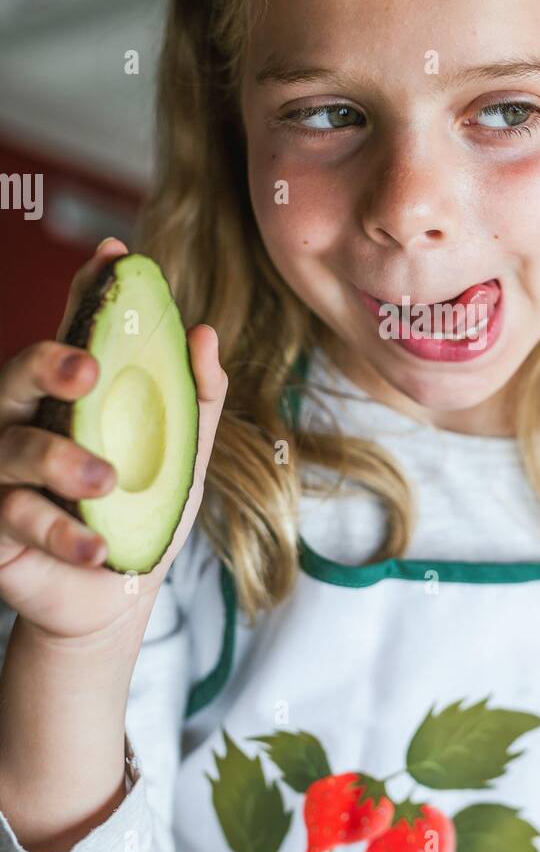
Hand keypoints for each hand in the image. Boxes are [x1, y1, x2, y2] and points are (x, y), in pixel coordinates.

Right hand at [0, 238, 227, 642]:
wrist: (117, 598)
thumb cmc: (143, 513)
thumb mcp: (182, 458)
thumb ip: (196, 400)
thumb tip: (206, 333)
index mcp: (73, 395)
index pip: (77, 330)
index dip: (89, 290)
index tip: (115, 254)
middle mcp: (27, 419)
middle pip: (18, 371)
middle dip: (49, 363)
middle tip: (87, 368)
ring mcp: (3, 470)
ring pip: (14, 446)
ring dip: (61, 461)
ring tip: (106, 481)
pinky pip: (14, 515)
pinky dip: (59, 531)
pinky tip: (94, 547)